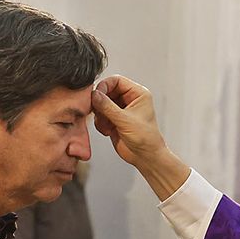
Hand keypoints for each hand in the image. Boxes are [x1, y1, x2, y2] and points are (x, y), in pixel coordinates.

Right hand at [90, 76, 190, 200]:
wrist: (145, 157)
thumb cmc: (145, 138)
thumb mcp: (125, 120)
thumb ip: (108, 107)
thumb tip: (94, 94)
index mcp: (137, 94)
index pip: (117, 81)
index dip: (105, 86)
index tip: (96, 95)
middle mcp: (129, 100)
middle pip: (107, 91)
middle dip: (100, 103)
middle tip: (97, 112)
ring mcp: (120, 110)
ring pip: (101, 104)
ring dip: (100, 115)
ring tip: (106, 125)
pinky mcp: (114, 120)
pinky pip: (100, 116)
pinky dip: (100, 123)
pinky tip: (107, 131)